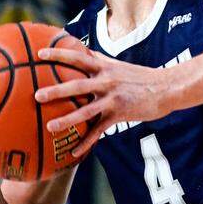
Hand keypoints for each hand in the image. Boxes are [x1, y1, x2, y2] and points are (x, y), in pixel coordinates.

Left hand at [34, 45, 174, 157]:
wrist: (166, 88)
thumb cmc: (140, 76)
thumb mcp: (119, 65)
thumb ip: (100, 61)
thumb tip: (82, 51)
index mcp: (104, 67)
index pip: (78, 57)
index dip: (59, 54)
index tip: (39, 53)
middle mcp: (106, 81)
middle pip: (77, 85)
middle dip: (56, 90)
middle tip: (36, 95)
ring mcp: (113, 99)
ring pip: (86, 110)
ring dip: (67, 119)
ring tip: (50, 126)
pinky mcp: (119, 115)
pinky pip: (99, 131)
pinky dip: (86, 142)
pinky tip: (73, 152)